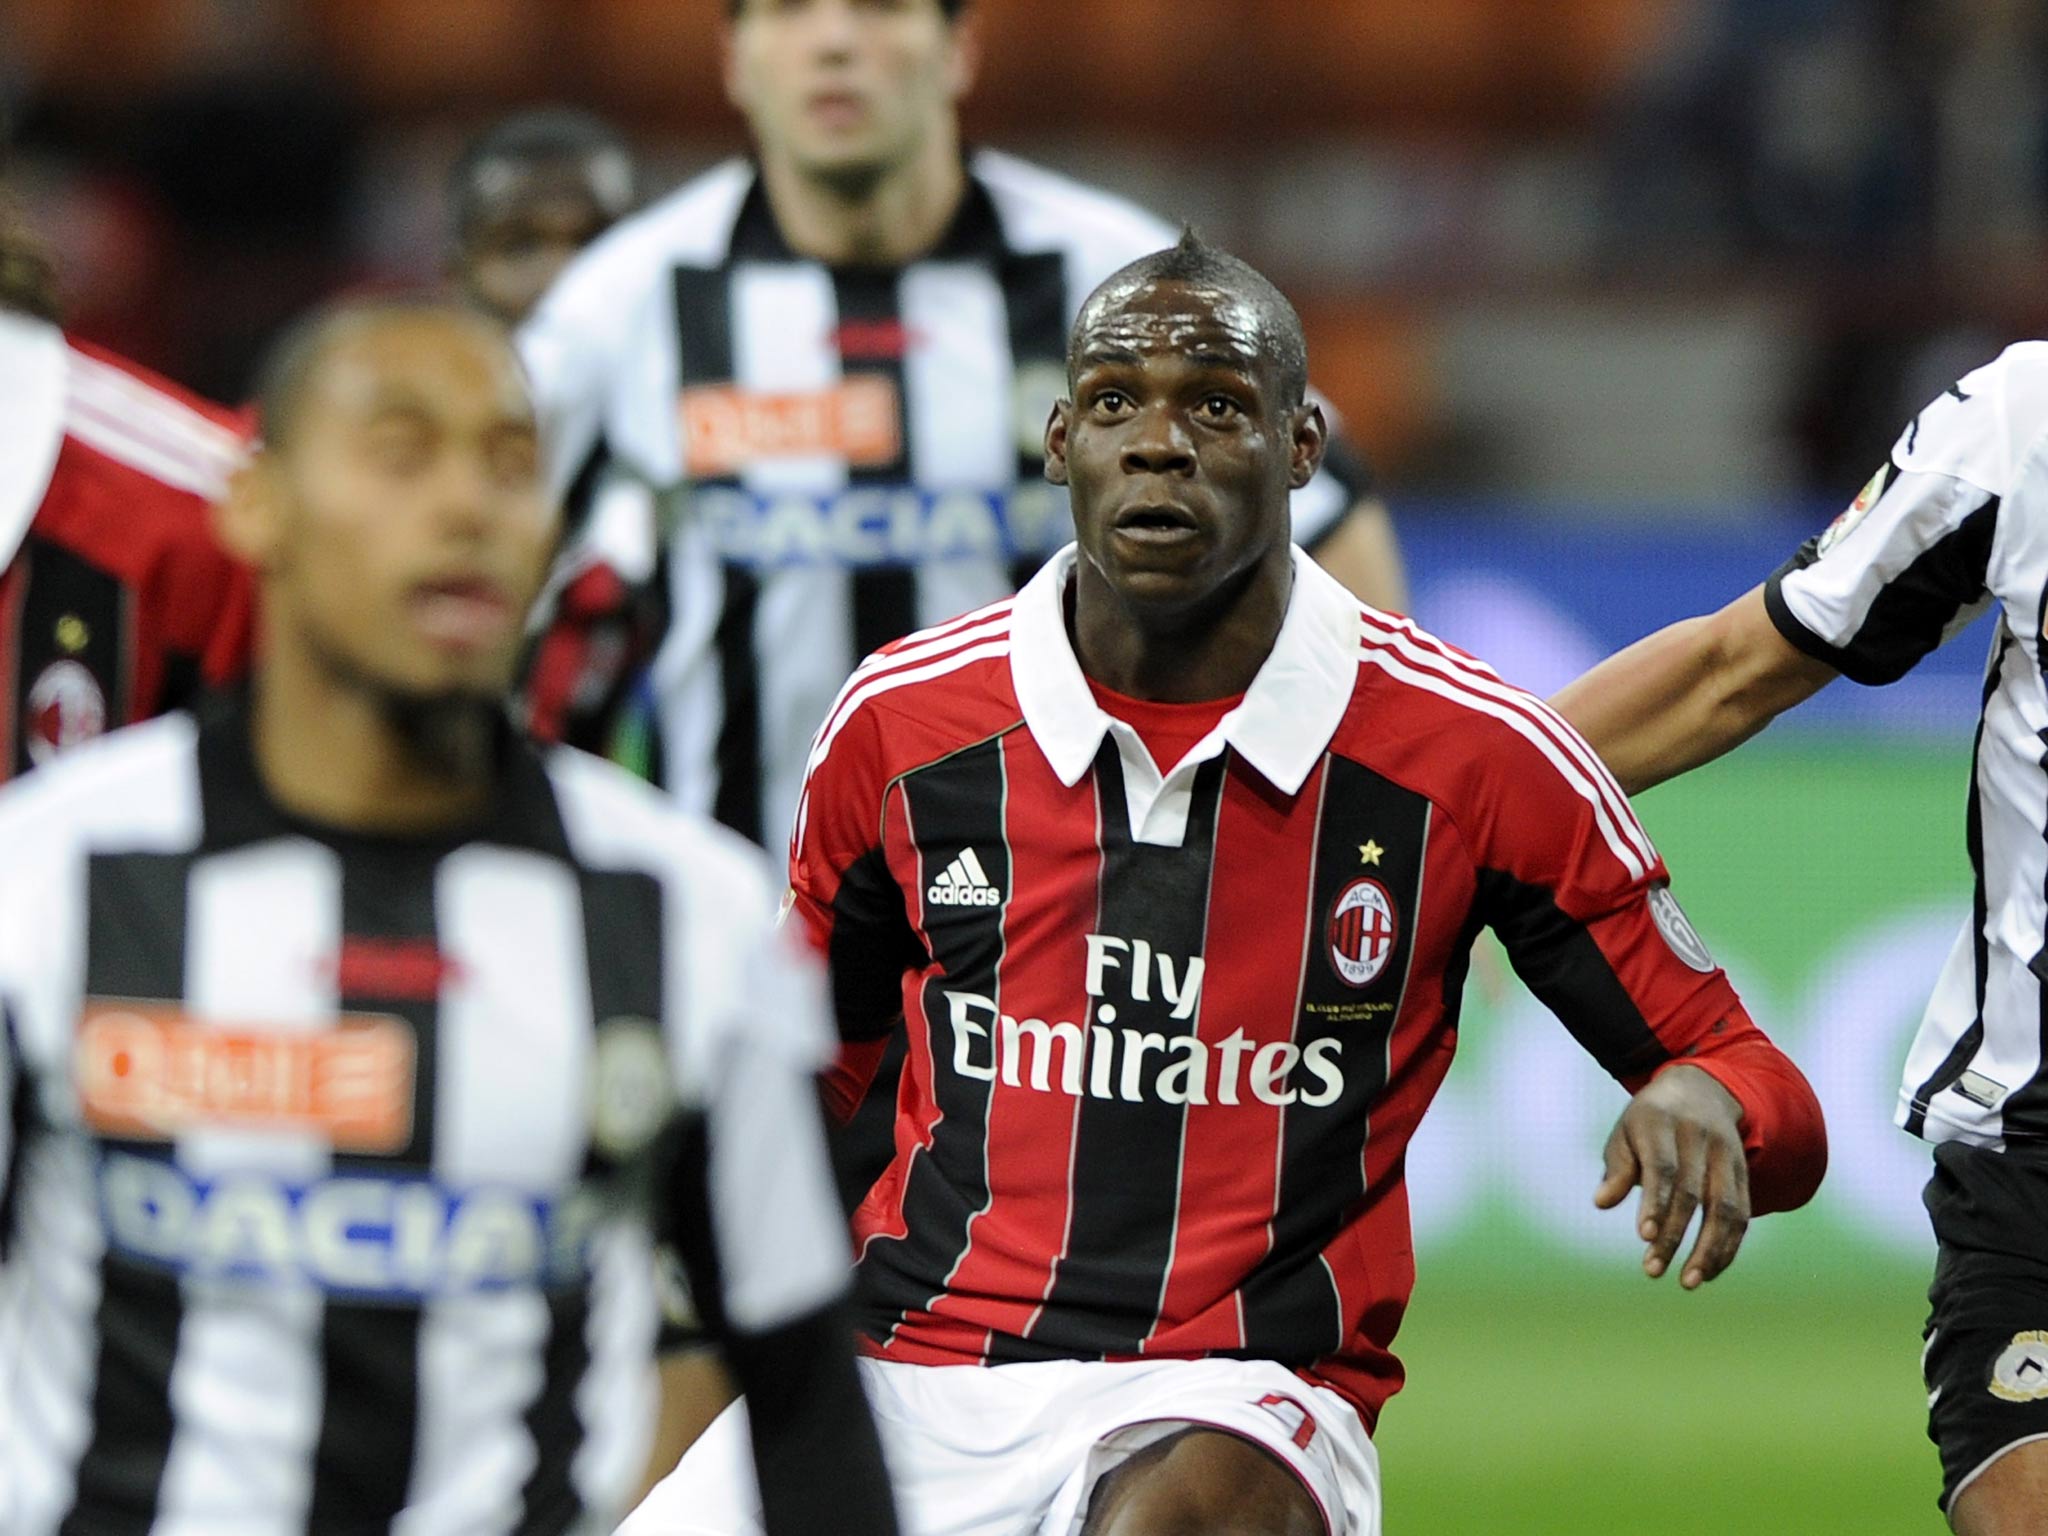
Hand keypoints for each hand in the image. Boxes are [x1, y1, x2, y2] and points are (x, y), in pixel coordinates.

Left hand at [1593, 1064, 1749, 1289]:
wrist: (1701, 1091)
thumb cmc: (1649, 1121)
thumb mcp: (1625, 1132)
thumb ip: (1617, 1167)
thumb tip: (1602, 1202)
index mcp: (1662, 1123)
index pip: (1662, 1168)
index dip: (1655, 1203)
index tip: (1643, 1237)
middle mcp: (1700, 1138)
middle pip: (1693, 1193)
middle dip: (1674, 1235)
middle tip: (1652, 1270)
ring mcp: (1727, 1155)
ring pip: (1726, 1208)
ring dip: (1709, 1250)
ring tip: (1689, 1282)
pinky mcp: (1743, 1172)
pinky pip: (1742, 1214)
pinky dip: (1728, 1246)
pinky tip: (1709, 1271)